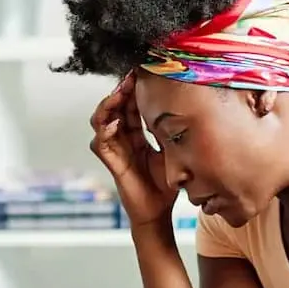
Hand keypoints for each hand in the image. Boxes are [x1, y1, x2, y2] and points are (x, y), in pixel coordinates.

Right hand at [89, 73, 176, 226]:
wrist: (158, 213)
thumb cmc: (164, 187)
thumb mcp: (172, 154)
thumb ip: (172, 135)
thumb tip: (187, 112)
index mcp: (136, 136)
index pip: (130, 107)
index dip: (133, 91)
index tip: (140, 74)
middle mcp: (123, 141)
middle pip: (114, 109)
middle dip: (120, 91)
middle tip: (130, 77)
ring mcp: (115, 151)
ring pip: (101, 121)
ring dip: (108, 105)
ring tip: (119, 94)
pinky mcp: (112, 164)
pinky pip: (101, 143)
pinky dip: (105, 131)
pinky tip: (116, 123)